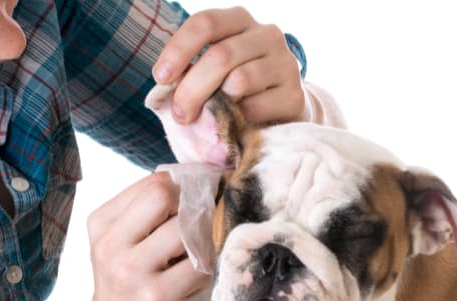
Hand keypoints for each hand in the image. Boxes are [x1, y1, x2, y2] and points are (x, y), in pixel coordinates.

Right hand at [77, 173, 208, 300]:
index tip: (200, 199)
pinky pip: (199, 267)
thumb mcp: (120, 247)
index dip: (185, 186)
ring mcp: (131, 270)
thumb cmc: (125, 292)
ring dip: (201, 244)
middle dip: (192, 208)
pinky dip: (205, 274)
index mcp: (102, 223)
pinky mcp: (155, 296)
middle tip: (200, 229)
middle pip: (164, 195)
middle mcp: (111, 243)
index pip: (153, 182)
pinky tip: (192, 285)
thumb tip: (196, 185)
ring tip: (192, 263)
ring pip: (186, 230)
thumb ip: (146, 217)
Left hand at [152, 7, 304, 125]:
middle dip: (192, 89)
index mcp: (239, 20)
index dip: (178, 50)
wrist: (282, 110)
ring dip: (215, 106)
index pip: (205, 23)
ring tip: (209, 120)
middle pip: (220, 56)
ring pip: (239, 81)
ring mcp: (285, 63)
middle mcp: (266, 34)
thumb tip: (166, 89)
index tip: (161, 78)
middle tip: (180, 114)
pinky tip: (236, 124)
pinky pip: (256, 107)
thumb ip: (193, 70)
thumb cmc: (236, 89)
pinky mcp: (294, 95)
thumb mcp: (214, 70)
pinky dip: (238, 120)